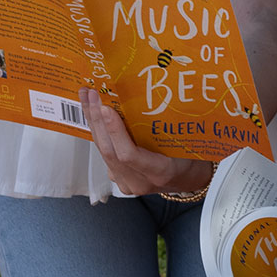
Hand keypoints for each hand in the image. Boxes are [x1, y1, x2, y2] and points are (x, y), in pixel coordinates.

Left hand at [79, 88, 212, 196]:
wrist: (187, 179)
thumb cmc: (189, 157)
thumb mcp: (185, 141)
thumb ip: (165, 126)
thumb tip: (146, 94)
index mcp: (159, 172)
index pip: (129, 155)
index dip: (115, 132)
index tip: (106, 108)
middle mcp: (139, 182)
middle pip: (109, 151)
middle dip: (97, 120)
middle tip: (92, 94)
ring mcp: (126, 183)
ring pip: (103, 152)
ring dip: (93, 123)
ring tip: (87, 97)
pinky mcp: (118, 178)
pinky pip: (104, 153)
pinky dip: (98, 132)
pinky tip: (92, 113)